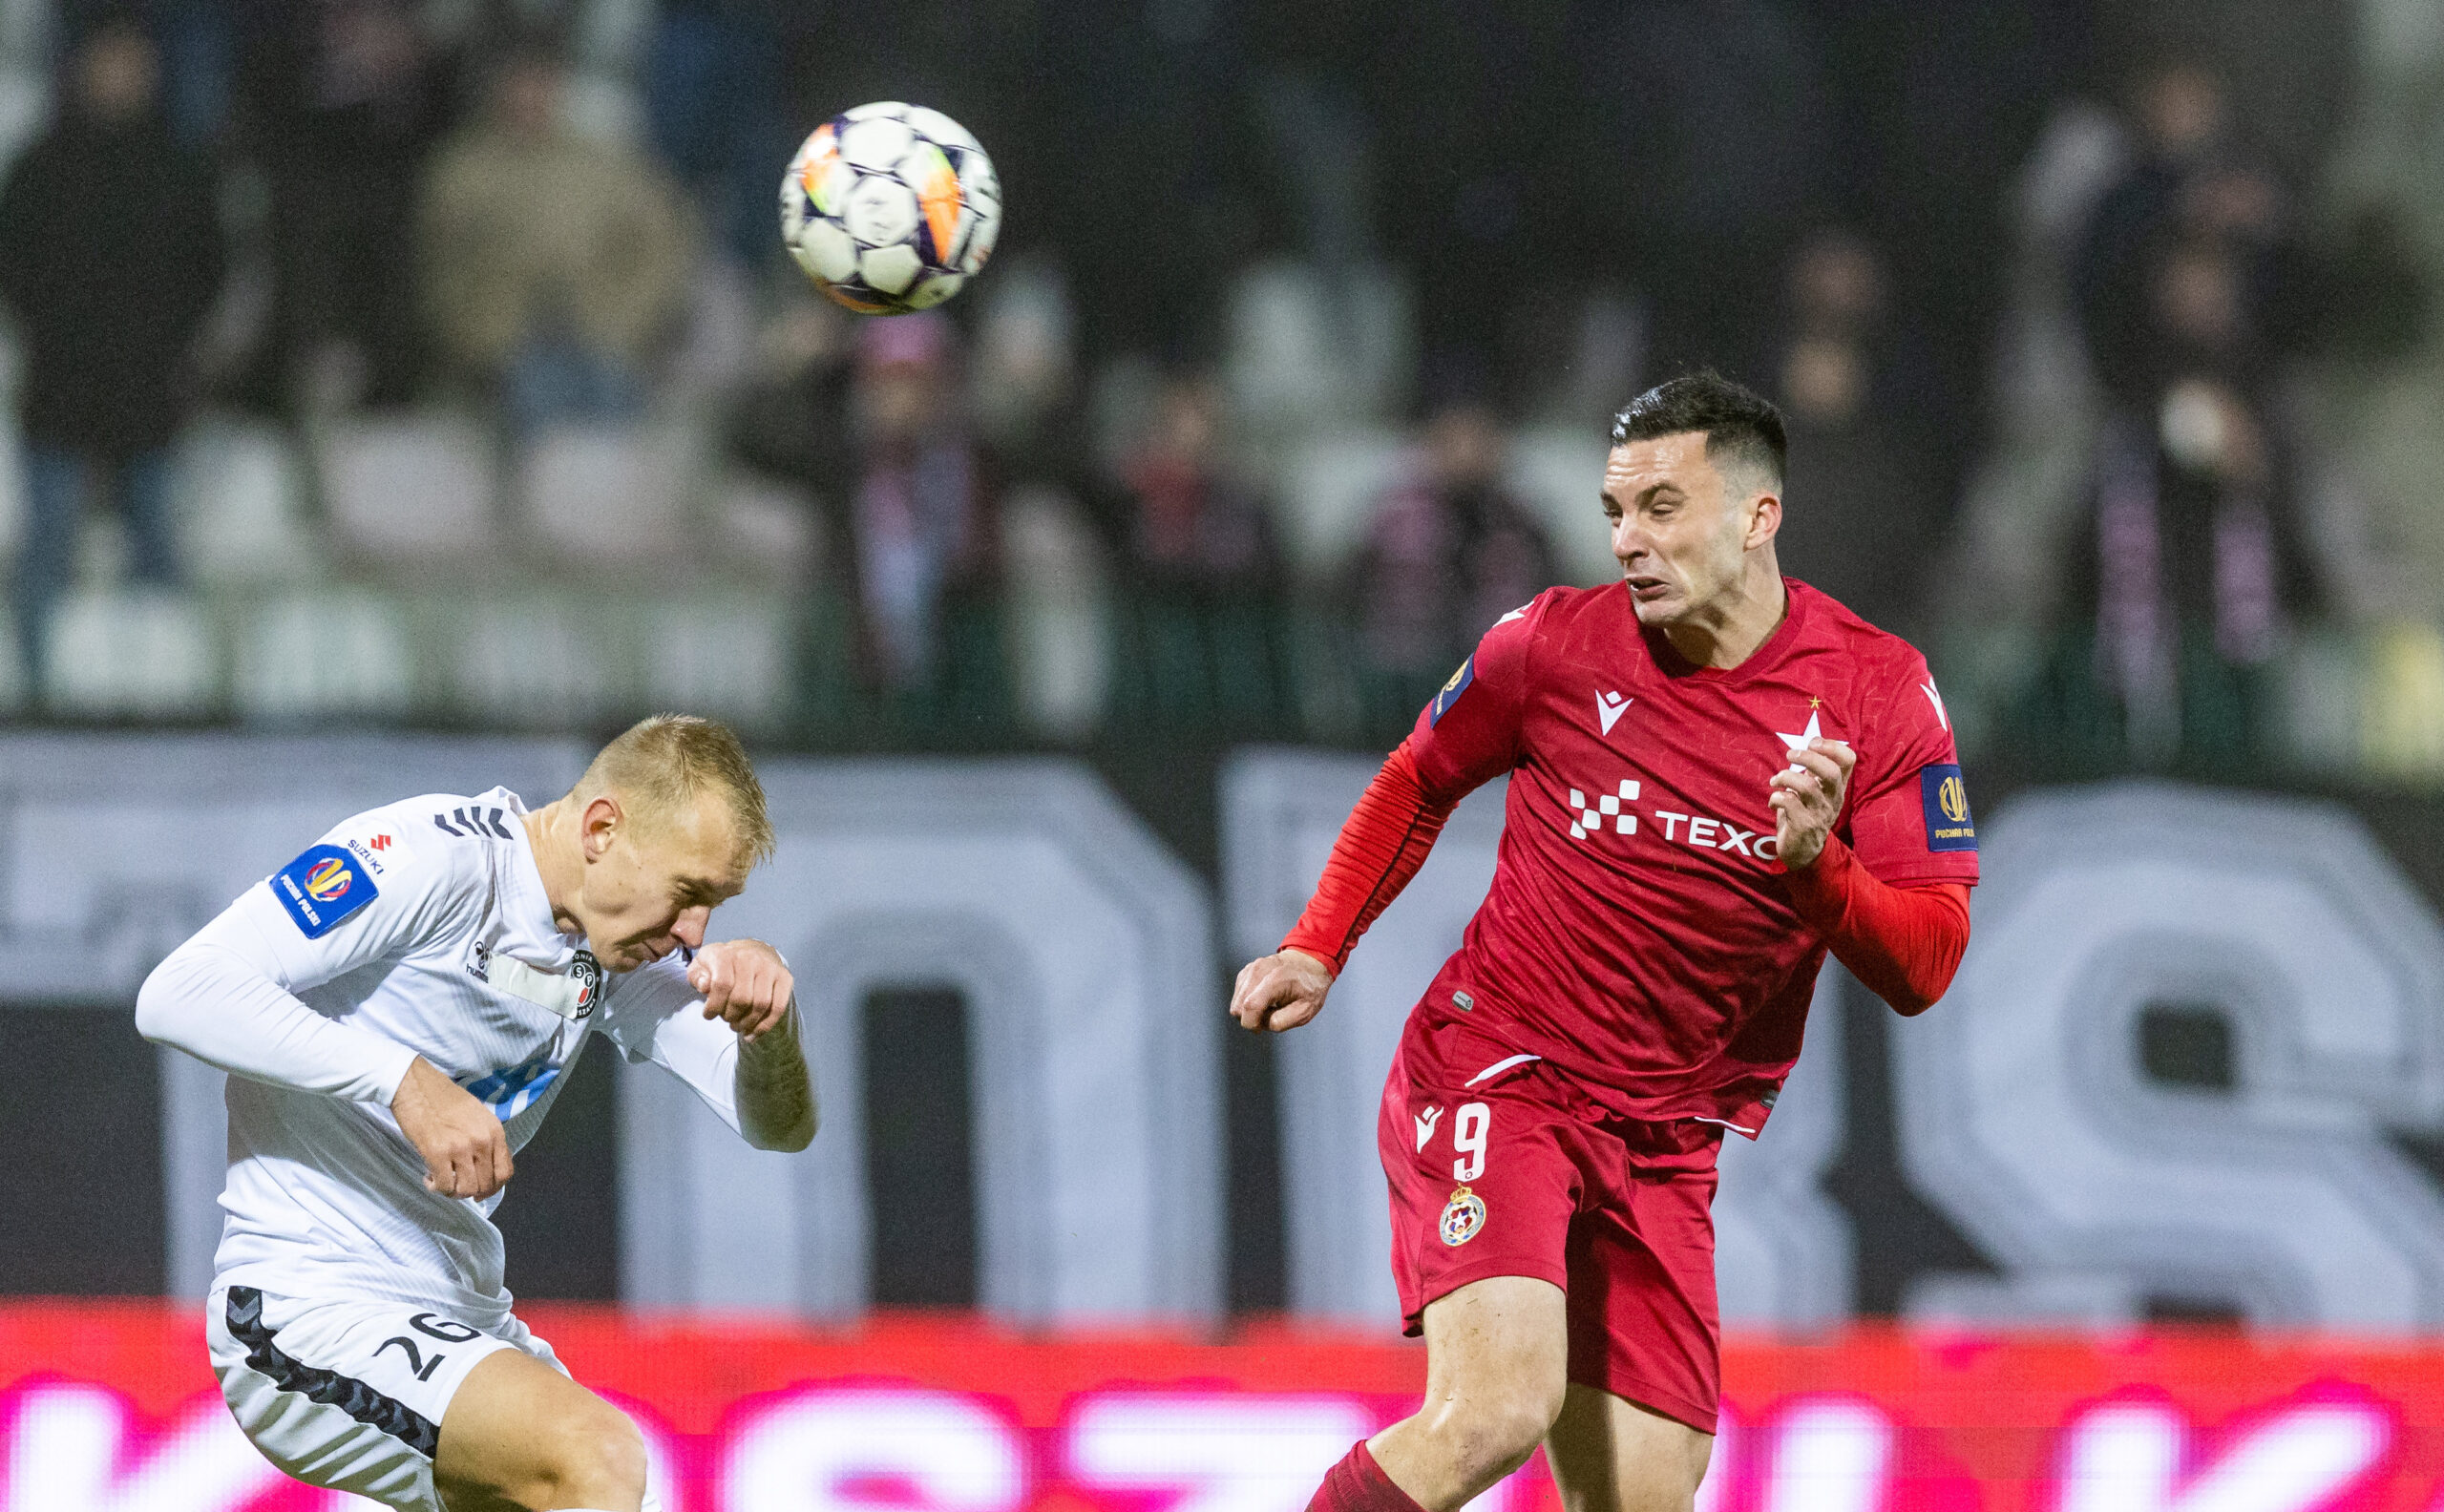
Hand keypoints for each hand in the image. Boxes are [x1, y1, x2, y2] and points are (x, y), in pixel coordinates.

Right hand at [392, 1056, 511, 1199]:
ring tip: (442, 1181)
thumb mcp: (478, 1115)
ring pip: (466, 1189)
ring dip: (454, 1192)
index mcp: (495, 1131)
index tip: (481, 1191)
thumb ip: (486, 1140)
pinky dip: (436, 1188)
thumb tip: (486, 1167)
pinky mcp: (437, 1153)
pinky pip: (444, 1186)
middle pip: (486, 1184)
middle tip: (457, 1186)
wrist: (416, 1086)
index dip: (493, 1187)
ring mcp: (461, 1148)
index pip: (505, 1172)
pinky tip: (429, 1177)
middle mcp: (482, 1141)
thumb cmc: (444, 1098)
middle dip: (471, 1192)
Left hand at [690, 939, 795, 1042]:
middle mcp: (750, 957)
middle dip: (730, 1016)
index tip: (708, 1015)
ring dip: (747, 1023)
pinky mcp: (785, 977)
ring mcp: (770, 967)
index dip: (714, 1006)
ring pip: (761, 1004)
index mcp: (726, 954)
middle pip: (742, 998)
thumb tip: (704, 985)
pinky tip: (752, 1034)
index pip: (722, 984)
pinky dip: (765, 1026)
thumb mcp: (701, 966)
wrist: (752, 950)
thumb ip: (697, 976)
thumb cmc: (722, 965)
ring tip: (737, 1026)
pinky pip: (778, 1007)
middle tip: (726, 1019)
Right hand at [1230, 948, 1334, 1032]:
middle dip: (1251, 1019)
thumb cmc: (1309, 989)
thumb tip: (1259, 1023)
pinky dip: (1248, 1003)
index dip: (1252, 1024)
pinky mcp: (1245, 972)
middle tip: (1271, 1016)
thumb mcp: (1305, 1011)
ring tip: (1269, 1006)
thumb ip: (1280, 1021)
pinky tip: (1264, 999)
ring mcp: (1250, 970)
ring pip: (1236, 1004)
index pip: (1251, 1006)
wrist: (1308, 964)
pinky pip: (1238, 997)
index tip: (1262, 1028)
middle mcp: (1258, 971)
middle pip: (1238, 1007)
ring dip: (1249, 1011)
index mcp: (1276, 979)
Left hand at [1769, 738, 1855, 870]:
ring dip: (1786, 777)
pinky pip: (1789, 803)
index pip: (1848, 760)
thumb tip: (1807, 744)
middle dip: (1808, 757)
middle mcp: (1832, 799)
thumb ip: (1813, 771)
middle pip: (1830, 772)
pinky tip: (1774, 801)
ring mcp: (1820, 813)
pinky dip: (1777, 797)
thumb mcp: (1814, 791)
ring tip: (1775, 780)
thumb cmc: (1805, 814)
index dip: (1832, 746)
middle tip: (1790, 754)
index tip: (1813, 742)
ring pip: (1807, 786)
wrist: (1803, 852)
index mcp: (1836, 787)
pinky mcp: (1804, 825)